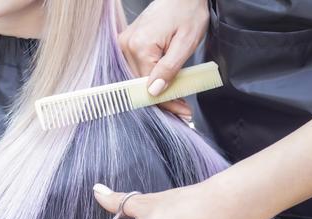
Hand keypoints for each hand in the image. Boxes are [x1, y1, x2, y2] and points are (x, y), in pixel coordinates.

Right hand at [119, 0, 208, 119]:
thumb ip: (169, 69)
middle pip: (141, 86)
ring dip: (156, 92)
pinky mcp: (127, 45)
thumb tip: (154, 92)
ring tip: (176, 99)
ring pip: (138, 81)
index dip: (167, 103)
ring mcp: (124, 45)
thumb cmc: (187, 11)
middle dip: (162, 100)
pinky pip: (136, 70)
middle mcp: (126, 46)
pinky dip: (150, 80)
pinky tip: (163, 86)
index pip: (150, 87)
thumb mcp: (185, 43)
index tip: (183, 113)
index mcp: (140, 46)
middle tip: (182, 110)